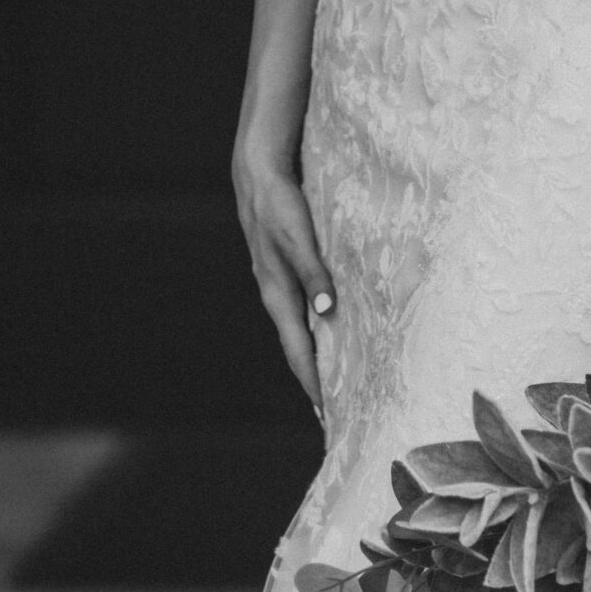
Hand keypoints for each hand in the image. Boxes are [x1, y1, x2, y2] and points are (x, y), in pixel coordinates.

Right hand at [234, 157, 334, 413]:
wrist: (258, 177)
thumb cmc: (280, 206)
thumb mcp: (299, 238)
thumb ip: (313, 273)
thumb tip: (326, 313)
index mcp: (278, 295)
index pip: (298, 351)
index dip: (313, 383)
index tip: (327, 414)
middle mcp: (276, 297)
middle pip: (297, 350)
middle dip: (313, 382)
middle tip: (332, 414)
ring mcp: (278, 287)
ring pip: (298, 333)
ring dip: (314, 359)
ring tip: (331, 384)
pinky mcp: (284, 274)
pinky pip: (299, 314)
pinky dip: (313, 333)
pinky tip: (326, 334)